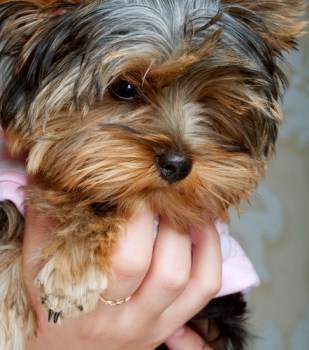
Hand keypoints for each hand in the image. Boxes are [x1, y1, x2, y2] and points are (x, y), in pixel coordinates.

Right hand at [23, 206, 220, 349]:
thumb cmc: (52, 306)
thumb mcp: (37, 269)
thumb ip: (45, 225)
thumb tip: (53, 179)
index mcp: (88, 304)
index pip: (126, 259)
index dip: (140, 218)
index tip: (139, 188)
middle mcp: (126, 319)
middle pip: (165, 270)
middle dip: (170, 222)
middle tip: (163, 191)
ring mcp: (154, 324)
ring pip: (189, 279)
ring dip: (193, 233)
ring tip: (185, 204)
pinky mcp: (172, 323)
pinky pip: (205, 288)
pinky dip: (212, 252)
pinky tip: (203, 227)